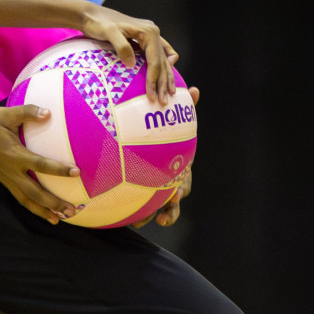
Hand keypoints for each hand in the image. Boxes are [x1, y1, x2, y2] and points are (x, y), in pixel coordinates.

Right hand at [0, 101, 80, 224]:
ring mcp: (5, 177)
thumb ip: (28, 112)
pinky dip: (31, 206)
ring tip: (58, 219)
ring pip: (26, 200)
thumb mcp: (7, 114)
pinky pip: (18, 196)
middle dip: (54, 203)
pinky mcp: (2, 179)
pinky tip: (41, 210)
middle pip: (35, 193)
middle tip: (72, 210)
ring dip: (42, 211)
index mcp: (14, 155)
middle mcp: (10, 170)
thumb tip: (48, 113)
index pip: (40, 165)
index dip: (59, 169)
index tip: (76, 172)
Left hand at [77, 4, 177, 104]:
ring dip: (166, 77)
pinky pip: (160, 53)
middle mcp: (153, 33)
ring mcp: (149, 36)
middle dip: (163, 83)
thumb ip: (122, 47)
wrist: (91, 15)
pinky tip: (167, 75)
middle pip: (162, 62)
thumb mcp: (109, 33)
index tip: (152, 96)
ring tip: (169, 94)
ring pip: (163, 59)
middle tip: (163, 102)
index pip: (155, 61)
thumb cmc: (99, 23)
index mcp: (148, 32)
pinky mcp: (144, 39)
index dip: (154, 80)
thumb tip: (132, 64)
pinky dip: (165, 65)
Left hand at [146, 86, 199, 227]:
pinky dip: (136, 211)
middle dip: (168, 211)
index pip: (184, 185)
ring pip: (158, 208)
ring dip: (148, 217)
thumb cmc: (169, 133)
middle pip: (170, 204)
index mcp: (180, 171)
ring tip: (138, 224)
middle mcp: (172, 184)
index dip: (181, 192)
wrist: (157, 145)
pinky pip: (142, 204)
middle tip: (160, 218)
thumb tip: (196, 89)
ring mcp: (161, 190)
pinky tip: (117, 215)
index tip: (176, 196)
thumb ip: (184, 108)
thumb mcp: (175, 122)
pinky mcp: (147, 191)